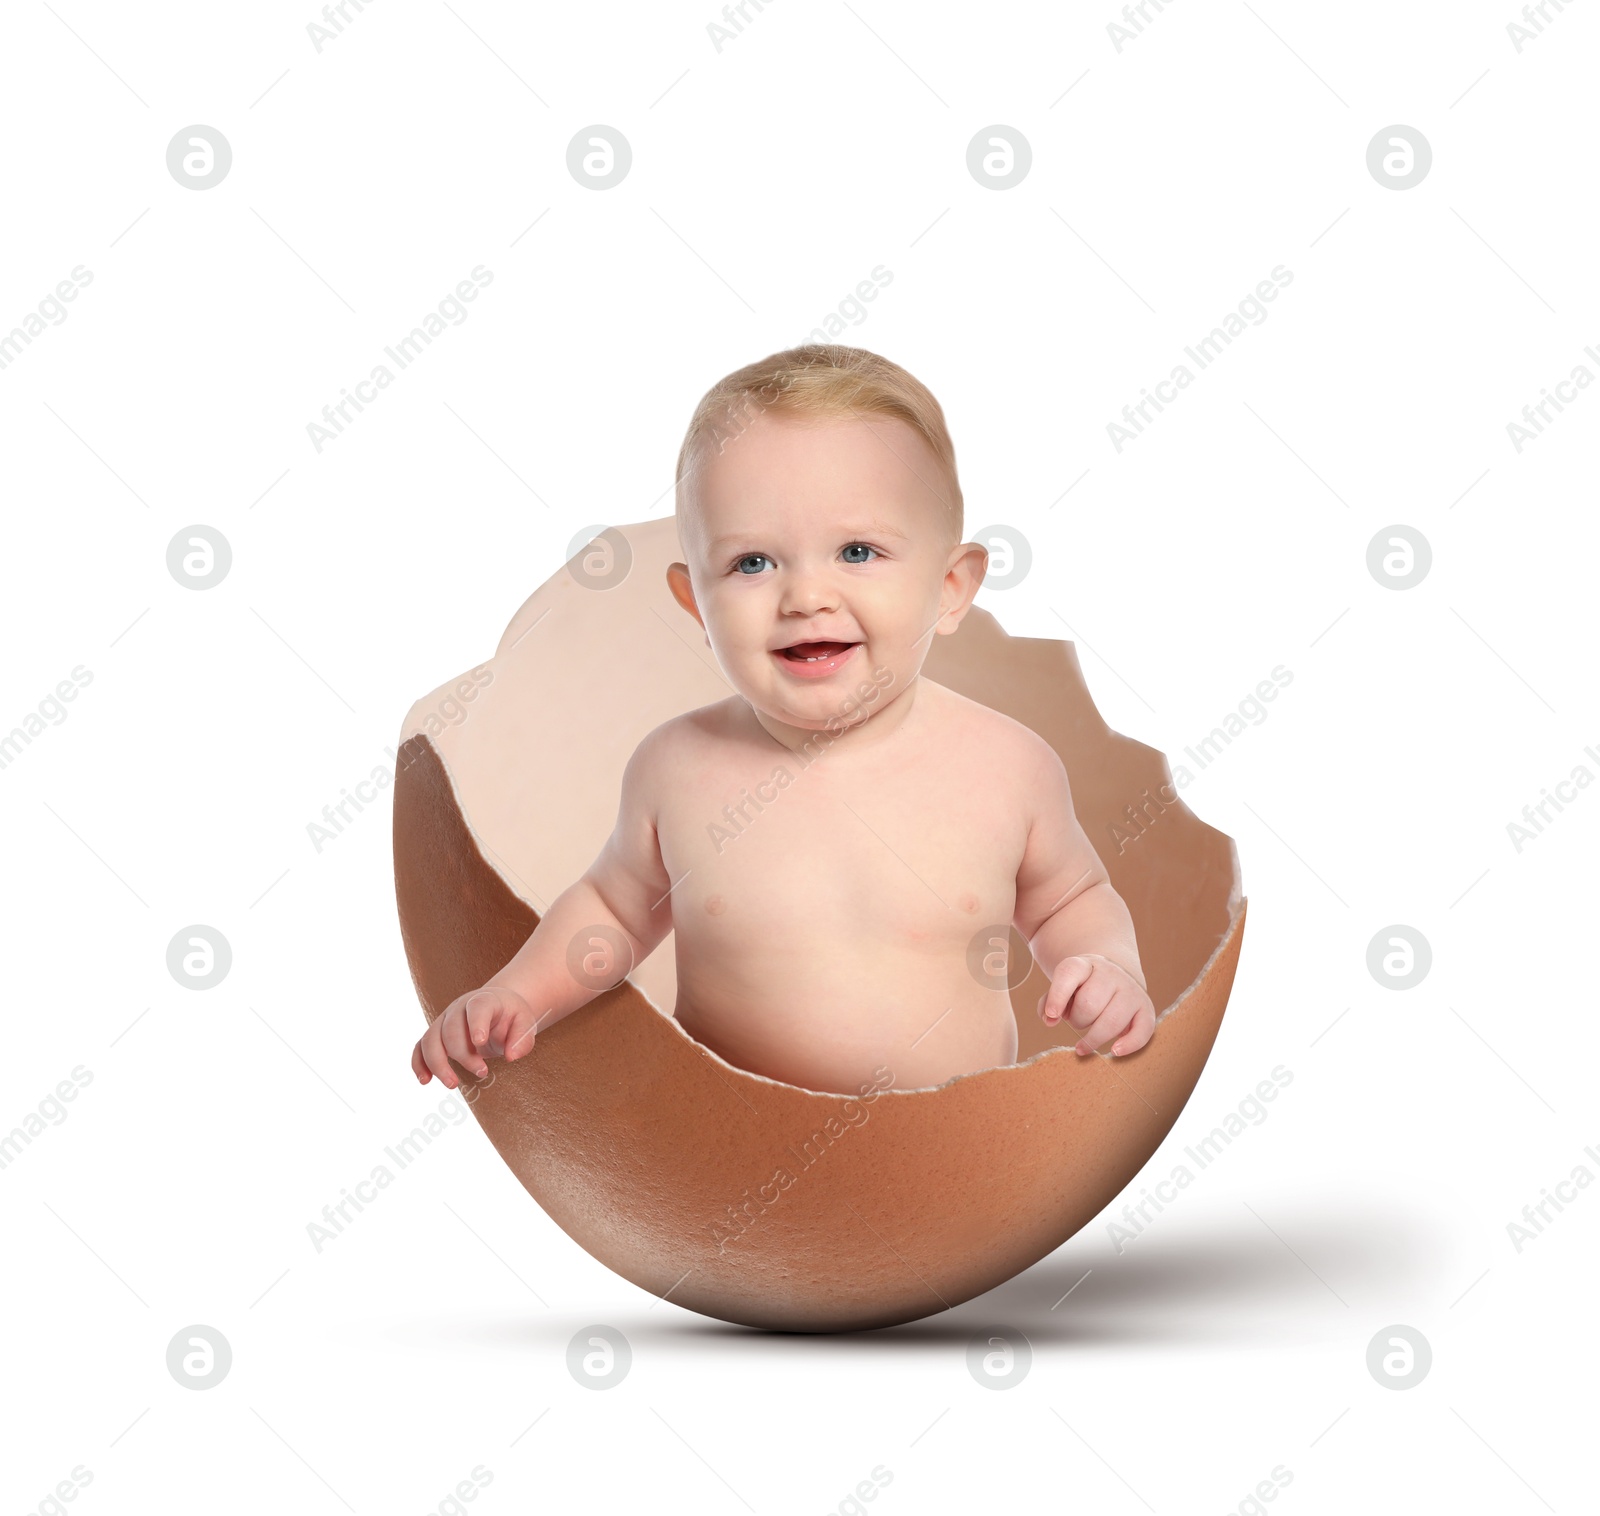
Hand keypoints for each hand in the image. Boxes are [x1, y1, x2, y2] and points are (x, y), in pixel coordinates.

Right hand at [411, 983, 541, 1087]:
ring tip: (453, 1084)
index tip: (480, 1042)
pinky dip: (419, 1064)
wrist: (498, 1007)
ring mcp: (444, 1020)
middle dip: (463, 1055)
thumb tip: (511, 1057)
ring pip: (430, 1039)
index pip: (477, 1008)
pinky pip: (420, 1047)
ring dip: (437, 1063)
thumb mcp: (525, 1023)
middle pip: (451, 1029)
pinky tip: (425, 1081)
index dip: (476, 1024)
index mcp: (483, 1000)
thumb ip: (522, 1038)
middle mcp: (459, 1008)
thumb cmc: (511, 1016)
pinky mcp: (436, 1034)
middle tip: (483, 1072)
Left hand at [1037, 954, 1155, 1057]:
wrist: (1114, 977)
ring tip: (1084, 1044)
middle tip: (1076, 1021)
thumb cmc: (1081, 988)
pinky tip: (1115, 1051)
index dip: (1058, 995)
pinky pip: (1143, 1030)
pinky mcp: (1146, 1008)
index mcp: (1085, 965)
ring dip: (1094, 1038)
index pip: (1069, 973)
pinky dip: (1129, 1045)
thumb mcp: (1063, 988)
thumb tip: (1049, 1019)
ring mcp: (1131, 990)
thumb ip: (1049, 1001)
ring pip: (1112, 1021)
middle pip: (1089, 1003)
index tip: (1051, 1016)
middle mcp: (1111, 974)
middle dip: (1077, 1020)